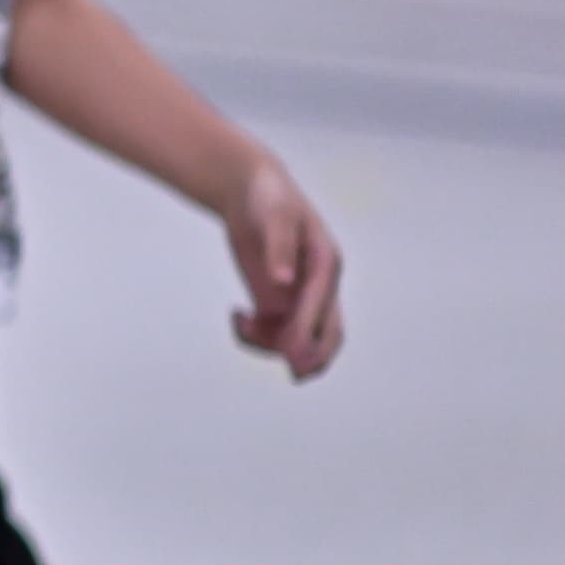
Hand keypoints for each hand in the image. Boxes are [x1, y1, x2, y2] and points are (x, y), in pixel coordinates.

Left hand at [222, 158, 345, 380]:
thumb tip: (284, 282)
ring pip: (298, 340)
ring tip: (241, 324)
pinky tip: (236, 317)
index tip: (292, 352)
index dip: (308, 330)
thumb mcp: (274, 216)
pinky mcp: (275, 301)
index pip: (323, 305)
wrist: (250, 192)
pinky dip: (255, 337)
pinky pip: (272, 333)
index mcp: (326, 263)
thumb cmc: (269, 198)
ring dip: (273, 346)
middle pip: (328, 333)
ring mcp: (297, 297)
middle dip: (314, 356)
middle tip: (295, 372)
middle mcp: (318, 286)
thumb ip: (279, 248)